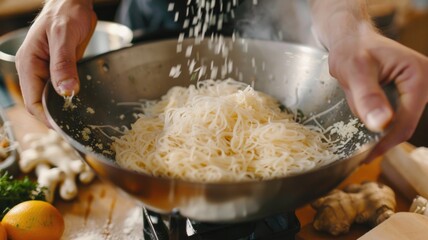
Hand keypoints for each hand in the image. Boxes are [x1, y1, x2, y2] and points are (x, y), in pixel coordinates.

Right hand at [15, 0, 96, 124]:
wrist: (74, 2)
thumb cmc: (66, 13)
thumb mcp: (64, 37)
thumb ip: (64, 64)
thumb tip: (66, 92)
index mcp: (29, 64)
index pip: (32, 101)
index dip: (45, 117)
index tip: (62, 127)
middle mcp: (34, 70)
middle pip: (40, 103)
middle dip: (54, 117)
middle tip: (74, 127)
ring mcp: (46, 70)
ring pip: (50, 98)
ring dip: (61, 110)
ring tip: (77, 121)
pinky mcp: (59, 69)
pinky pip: (60, 89)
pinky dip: (68, 99)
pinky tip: (80, 105)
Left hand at [328, 25, 427, 159]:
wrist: (351, 39)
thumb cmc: (352, 49)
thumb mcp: (354, 70)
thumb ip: (367, 97)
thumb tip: (381, 124)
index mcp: (419, 78)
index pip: (405, 123)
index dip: (385, 143)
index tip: (365, 157)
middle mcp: (424, 84)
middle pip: (401, 123)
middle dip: (374, 123)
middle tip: (353, 108)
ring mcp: (417, 89)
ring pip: (393, 120)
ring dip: (371, 115)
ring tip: (355, 94)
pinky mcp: (407, 93)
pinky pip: (391, 113)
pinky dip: (372, 111)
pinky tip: (360, 98)